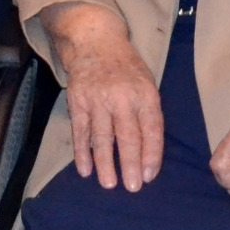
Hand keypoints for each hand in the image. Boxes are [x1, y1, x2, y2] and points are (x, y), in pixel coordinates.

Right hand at [41, 2, 162, 192]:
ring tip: (110, 185)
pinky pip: (81, 132)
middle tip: (133, 188)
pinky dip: (82, 152)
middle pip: (128, 136)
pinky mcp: (78, 101)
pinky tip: (86, 170)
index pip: (151, 129)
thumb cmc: (126, 68)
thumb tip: (150, 153)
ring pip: (102, 137)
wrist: (96, 42)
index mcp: (145, 93)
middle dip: (131, 164)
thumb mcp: (147, 84)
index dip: (151, 154)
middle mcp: (122, 96)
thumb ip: (149, 114)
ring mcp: (98, 99)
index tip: (150, 176)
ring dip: (106, 163)